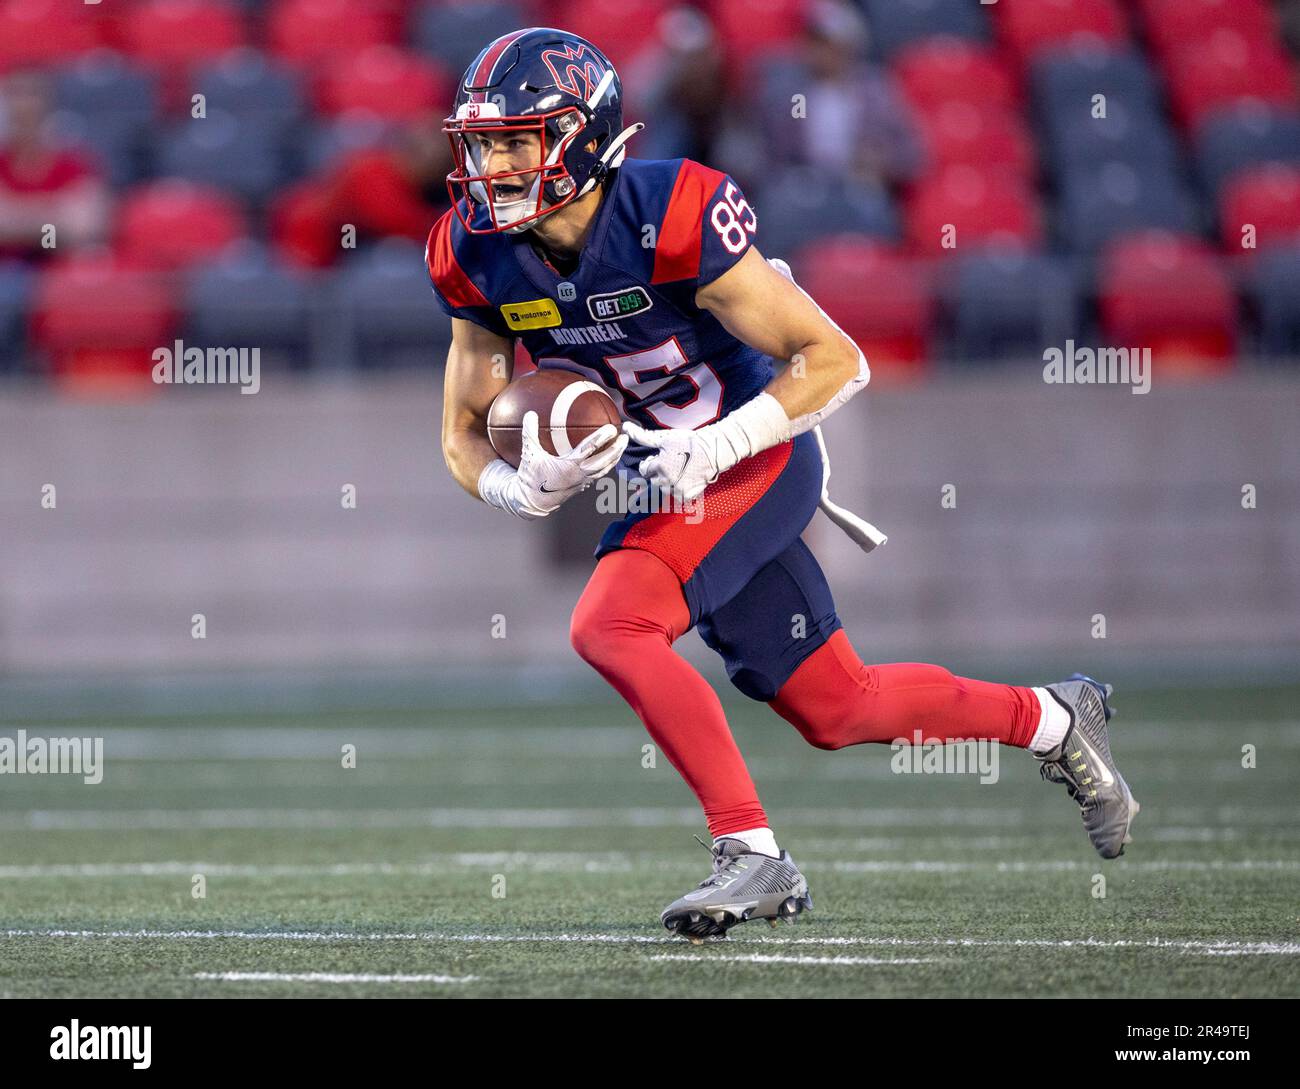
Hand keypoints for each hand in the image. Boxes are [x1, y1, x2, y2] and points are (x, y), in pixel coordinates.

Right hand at [504, 410, 626, 517]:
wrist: (532, 502)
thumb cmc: (531, 478)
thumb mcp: (529, 453)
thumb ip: (529, 432)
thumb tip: (530, 413)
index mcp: (568, 465)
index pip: (590, 448)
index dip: (602, 437)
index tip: (612, 428)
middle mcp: (579, 474)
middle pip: (604, 461)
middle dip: (617, 449)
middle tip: (625, 437)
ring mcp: (582, 481)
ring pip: (604, 469)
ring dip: (614, 458)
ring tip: (622, 447)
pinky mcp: (582, 486)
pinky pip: (599, 475)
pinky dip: (607, 466)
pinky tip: (610, 460)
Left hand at [621, 419, 736, 502]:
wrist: (714, 451)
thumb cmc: (689, 442)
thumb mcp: (665, 438)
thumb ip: (643, 437)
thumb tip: (626, 428)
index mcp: (658, 467)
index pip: (644, 470)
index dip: (650, 463)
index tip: (659, 459)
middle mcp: (665, 481)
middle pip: (652, 482)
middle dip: (658, 474)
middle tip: (671, 464)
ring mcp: (676, 490)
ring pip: (664, 490)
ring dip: (667, 483)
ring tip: (679, 471)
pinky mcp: (686, 496)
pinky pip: (676, 496)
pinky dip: (678, 490)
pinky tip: (685, 479)